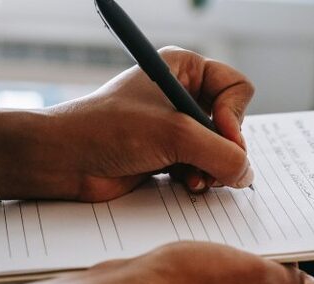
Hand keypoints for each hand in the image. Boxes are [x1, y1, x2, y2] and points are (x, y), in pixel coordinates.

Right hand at [0, 242, 313, 283]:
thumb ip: (283, 280)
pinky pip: (195, 278)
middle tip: (241, 231)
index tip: (278, 236)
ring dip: (220, 254)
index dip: (285, 261)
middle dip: (250, 255)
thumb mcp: (247, 274)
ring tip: (210, 237)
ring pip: (223, 279)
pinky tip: (185, 248)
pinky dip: (195, 259)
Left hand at [40, 46, 254, 201]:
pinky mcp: (167, 154)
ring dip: (212, 168)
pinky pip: (202, 167)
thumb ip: (221, 154)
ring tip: (195, 178)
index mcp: (184, 69)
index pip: (237, 88)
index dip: (235, 116)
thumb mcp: (174, 135)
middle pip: (232, 123)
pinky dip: (199, 178)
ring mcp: (175, 126)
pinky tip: (185, 184)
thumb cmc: (108, 130)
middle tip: (211, 165)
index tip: (221, 135)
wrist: (65, 160)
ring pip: (219, 150)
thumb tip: (247, 175)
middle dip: (224, 149)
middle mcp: (182, 94)